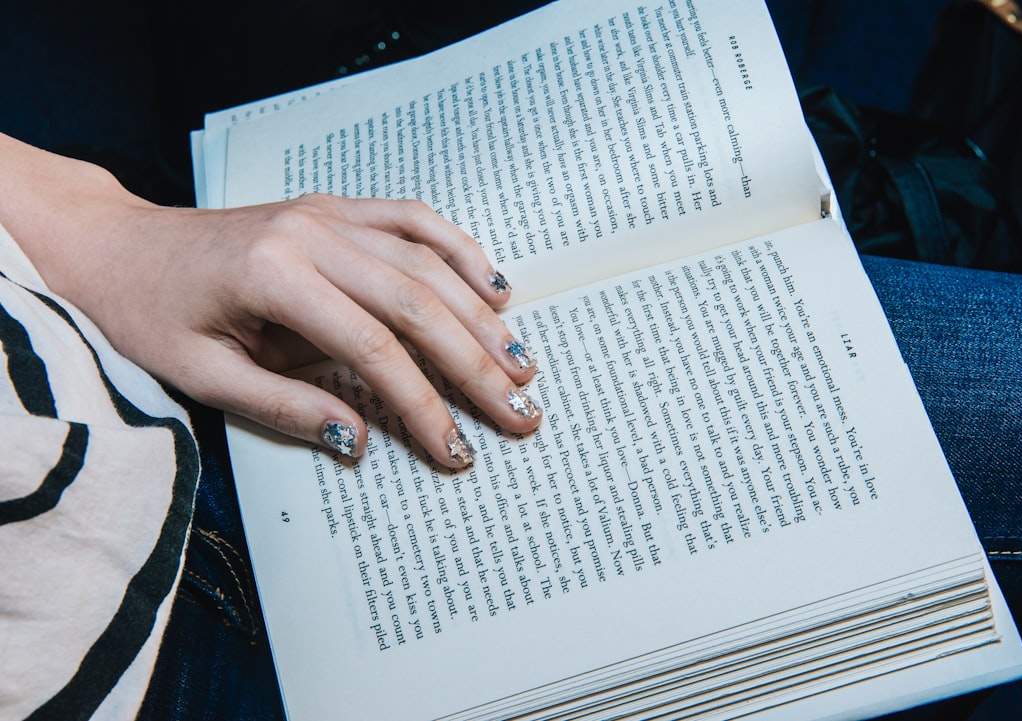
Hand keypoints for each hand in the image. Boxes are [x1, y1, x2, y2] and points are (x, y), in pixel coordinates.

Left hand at [0, 134, 541, 466]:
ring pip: (428, 261)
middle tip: (521, 411)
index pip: (374, 350)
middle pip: (418, 303)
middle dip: (476, 365)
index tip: (457, 449)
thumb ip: (284, 408)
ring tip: (523, 363)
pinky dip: (461, 251)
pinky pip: (414, 220)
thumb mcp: (202, 376)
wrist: (119, 245)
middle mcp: (312, 234)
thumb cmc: (149, 314)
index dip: (424, 405)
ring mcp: (329, 213)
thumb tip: (359, 441)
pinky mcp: (336, 208)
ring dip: (482, 316)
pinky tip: (494, 287)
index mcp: (275, 277)